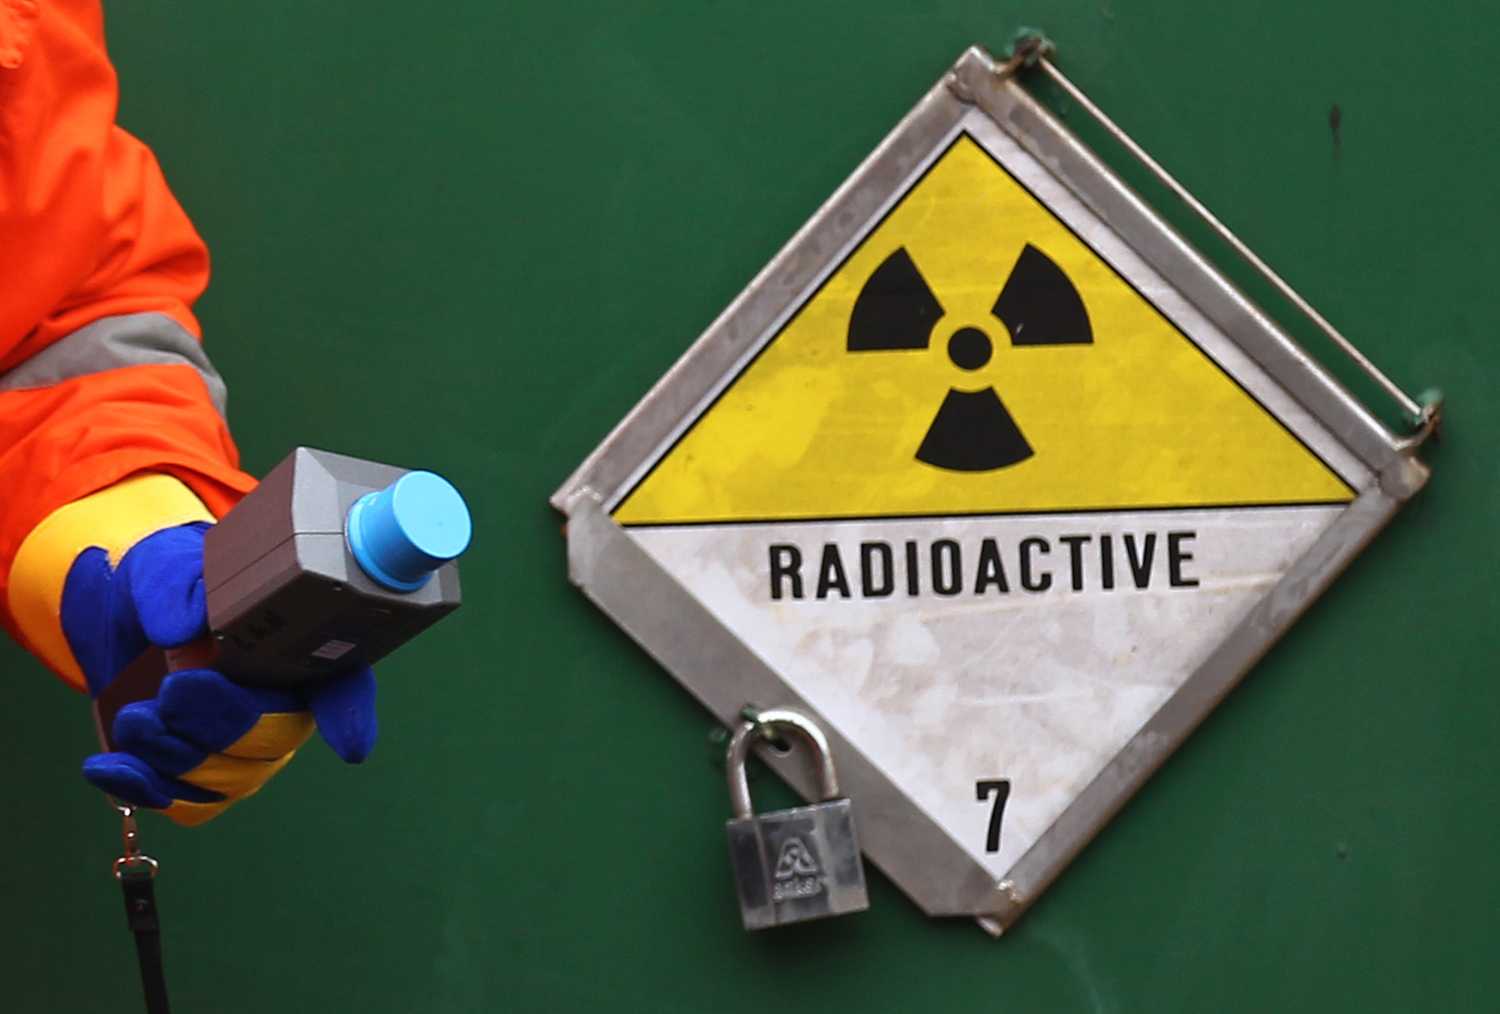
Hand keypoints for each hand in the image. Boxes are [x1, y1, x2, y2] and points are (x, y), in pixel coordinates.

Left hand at [64, 523, 376, 824]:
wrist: (121, 619)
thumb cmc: (167, 583)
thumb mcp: (167, 568)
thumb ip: (177, 591)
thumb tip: (182, 630)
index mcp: (299, 647)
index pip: (344, 683)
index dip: (351, 714)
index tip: (348, 744)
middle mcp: (284, 707)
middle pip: (275, 738)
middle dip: (224, 724)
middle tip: (173, 691)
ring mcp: (245, 751)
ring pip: (228, 778)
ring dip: (174, 755)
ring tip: (133, 716)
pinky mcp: (200, 779)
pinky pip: (187, 805)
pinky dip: (143, 789)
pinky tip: (108, 766)